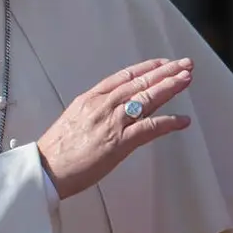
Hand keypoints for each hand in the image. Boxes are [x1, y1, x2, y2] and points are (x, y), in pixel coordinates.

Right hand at [37, 58, 192, 199]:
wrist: (46, 169)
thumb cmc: (57, 149)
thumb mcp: (74, 117)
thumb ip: (95, 109)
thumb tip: (113, 106)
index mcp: (91, 97)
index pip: (125, 76)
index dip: (147, 68)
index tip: (163, 63)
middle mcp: (103, 105)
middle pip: (140, 82)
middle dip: (165, 72)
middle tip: (185, 64)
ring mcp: (112, 123)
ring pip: (147, 99)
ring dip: (170, 88)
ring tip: (187, 80)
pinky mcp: (119, 143)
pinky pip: (149, 128)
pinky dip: (168, 122)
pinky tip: (183, 120)